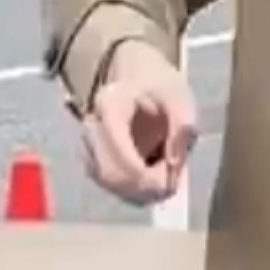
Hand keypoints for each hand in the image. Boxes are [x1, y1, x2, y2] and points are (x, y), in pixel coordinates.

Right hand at [80, 39, 198, 205]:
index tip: (171, 182)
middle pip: (111, 173)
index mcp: (109, 104)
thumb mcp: (180, 98)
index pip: (119, 150)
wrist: (139, 79)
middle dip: (144, 186)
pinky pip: (111, 185)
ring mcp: (87, 145)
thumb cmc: (160, 87)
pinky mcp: (92, 160)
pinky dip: (134, 189)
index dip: (144, 174)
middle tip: (174, 182)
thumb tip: (174, 163)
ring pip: (110, 184)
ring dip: (140, 190)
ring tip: (166, 175)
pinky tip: (153, 177)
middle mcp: (90, 126)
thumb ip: (182, 127)